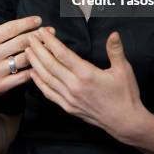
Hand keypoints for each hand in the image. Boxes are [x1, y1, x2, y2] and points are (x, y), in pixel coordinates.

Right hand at [0, 0, 53, 112]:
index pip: (8, 29)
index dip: (25, 23)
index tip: (38, 19)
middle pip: (19, 42)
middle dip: (37, 35)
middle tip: (51, 30)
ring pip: (23, 59)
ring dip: (39, 51)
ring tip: (51, 45)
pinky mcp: (0, 87)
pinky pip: (21, 77)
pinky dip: (33, 70)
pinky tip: (43, 64)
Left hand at [25, 28, 144, 142]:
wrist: (125, 122)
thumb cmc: (125, 94)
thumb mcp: (124, 69)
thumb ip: (116, 50)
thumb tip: (114, 33)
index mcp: (86, 74)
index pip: (62, 54)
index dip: (50, 42)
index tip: (42, 32)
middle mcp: (74, 86)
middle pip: (50, 65)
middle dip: (38, 50)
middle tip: (29, 38)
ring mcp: (69, 98)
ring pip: (47, 78)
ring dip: (35, 64)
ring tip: (27, 51)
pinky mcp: (68, 107)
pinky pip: (49, 93)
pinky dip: (39, 82)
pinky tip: (34, 74)